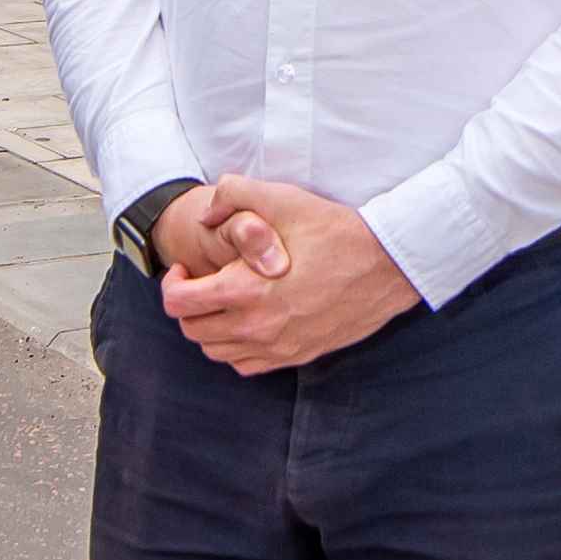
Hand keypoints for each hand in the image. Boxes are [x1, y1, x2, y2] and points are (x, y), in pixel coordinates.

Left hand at [157, 175, 410, 374]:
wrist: (389, 265)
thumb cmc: (335, 230)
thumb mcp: (282, 198)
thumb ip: (233, 194)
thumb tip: (204, 215)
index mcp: (245, 291)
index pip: (178, 304)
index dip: (172, 283)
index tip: (186, 268)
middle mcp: (257, 327)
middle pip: (193, 332)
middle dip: (187, 305)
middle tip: (201, 282)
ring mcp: (279, 346)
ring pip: (217, 353)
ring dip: (210, 328)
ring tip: (223, 301)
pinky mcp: (298, 355)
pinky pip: (247, 365)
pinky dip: (237, 349)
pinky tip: (249, 322)